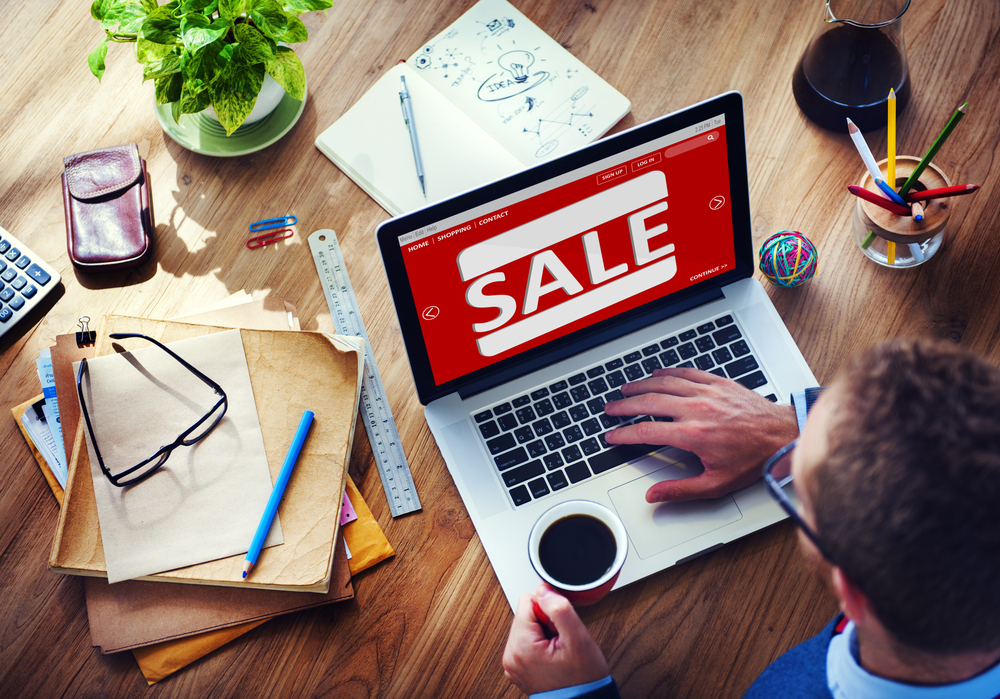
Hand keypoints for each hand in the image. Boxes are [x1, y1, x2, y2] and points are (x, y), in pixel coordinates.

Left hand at [502, 584, 609, 694]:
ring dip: (544, 633)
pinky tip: (553, 656)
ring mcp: (512, 664)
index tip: (559, 630)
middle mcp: (511, 656)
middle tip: (560, 642)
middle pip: (525, 614)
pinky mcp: (517, 667)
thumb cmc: (583, 678)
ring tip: (558, 651)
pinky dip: (540, 644)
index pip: (527, 601)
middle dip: (546, 623)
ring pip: (526, 626)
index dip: (549, 611)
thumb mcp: (578, 638)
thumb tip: (543, 589)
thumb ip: (559, 608)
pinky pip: (526, 641)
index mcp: (520, 647)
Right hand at [604, 367, 797, 502]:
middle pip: (649, 402)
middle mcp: (697, 409)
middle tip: (611, 409)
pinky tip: (657, 374)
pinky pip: (685, 373)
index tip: (612, 436)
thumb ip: (681, 490)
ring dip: (641, 385)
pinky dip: (667, 372)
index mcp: (693, 435)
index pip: (646, 431)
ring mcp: (707, 392)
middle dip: (624, 405)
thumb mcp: (717, 484)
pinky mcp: (718, 383)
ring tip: (626, 389)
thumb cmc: (754, 459)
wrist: (783, 435)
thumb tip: (654, 495)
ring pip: (664, 383)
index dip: (624, 434)